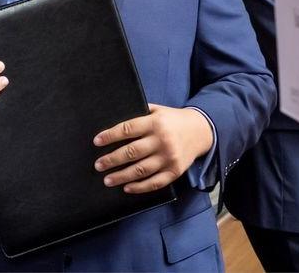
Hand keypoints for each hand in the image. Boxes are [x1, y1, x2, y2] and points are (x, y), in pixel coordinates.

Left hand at [92, 104, 213, 193]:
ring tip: (107, 180)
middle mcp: (162, 140)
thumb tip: (113, 117)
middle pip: (132, 152)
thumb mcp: (157, 110)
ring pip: (141, 170)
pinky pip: (155, 182)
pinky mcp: (175, 171)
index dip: (110, 135)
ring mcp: (169, 157)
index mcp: (155, 122)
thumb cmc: (172, 120)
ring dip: (121, 176)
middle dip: (112, 159)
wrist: (201, 130)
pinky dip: (140, 187)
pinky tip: (127, 188)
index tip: (97, 142)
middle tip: (98, 165)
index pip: (128, 129)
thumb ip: (139, 113)